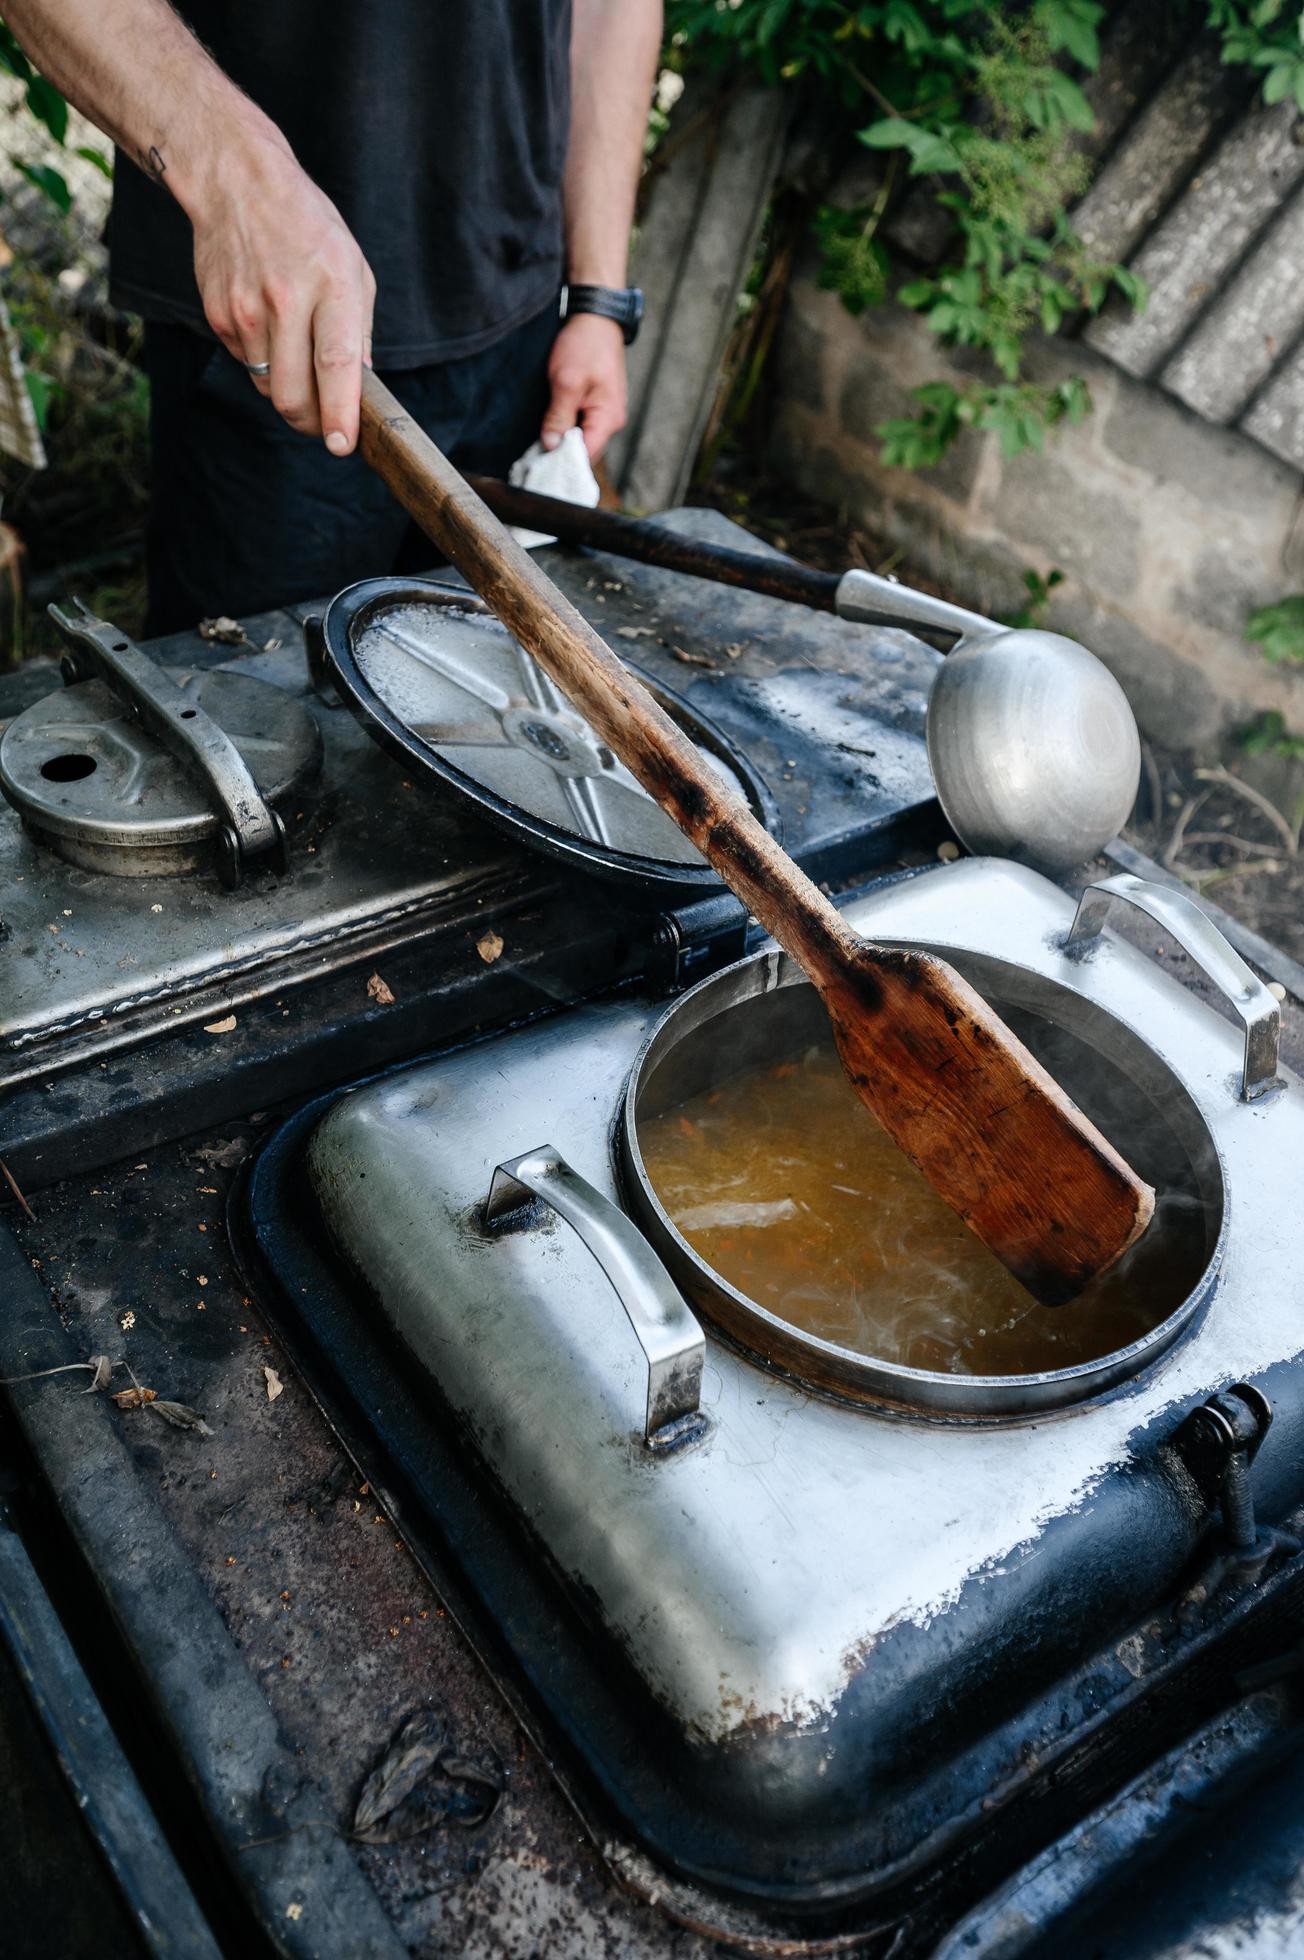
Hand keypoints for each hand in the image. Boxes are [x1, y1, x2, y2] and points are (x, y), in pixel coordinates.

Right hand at [187, 133, 375, 455]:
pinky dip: (265, 364)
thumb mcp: (352, 267)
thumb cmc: (307, 226)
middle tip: (325, 427)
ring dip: (289, 393)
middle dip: (312, 423)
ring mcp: (246, 310)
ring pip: (269, 388)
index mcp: (331, 285)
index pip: (335, 364)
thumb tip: (360, 389)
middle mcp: (285, 300)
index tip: (341, 445)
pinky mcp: (218, 315)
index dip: (338, 413)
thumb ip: (360, 331)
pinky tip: (271, 329)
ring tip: (299, 360)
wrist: (237, 182)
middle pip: (292, 394)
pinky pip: (248, 365)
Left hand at [541, 313, 626, 460]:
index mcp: (608, 418)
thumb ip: (559, 417)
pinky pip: (583, 424)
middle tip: (535, 457)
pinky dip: (568, 427)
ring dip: (563, 440)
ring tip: (540, 443)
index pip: (587, 455)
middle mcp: (612, 419)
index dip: (564, 462)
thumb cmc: (584, 346)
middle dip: (562, 454)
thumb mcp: (566, 383)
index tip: (540, 466)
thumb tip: (550, 446)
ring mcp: (606, 411)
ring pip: (583, 437)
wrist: (596, 317)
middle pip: (586, 449)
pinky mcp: (598, 402)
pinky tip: (551, 427)